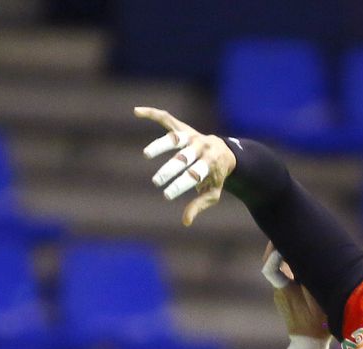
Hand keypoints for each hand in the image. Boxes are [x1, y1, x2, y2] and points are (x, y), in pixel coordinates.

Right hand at [136, 106, 237, 225]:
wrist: (225, 152)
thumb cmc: (215, 176)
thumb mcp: (212, 193)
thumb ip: (199, 205)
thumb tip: (186, 222)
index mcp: (210, 163)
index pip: (195, 175)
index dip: (180, 185)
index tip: (166, 195)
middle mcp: (201, 147)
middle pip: (185, 158)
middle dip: (171, 169)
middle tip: (157, 181)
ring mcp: (191, 136)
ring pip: (175, 138)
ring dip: (161, 146)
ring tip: (146, 155)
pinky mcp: (182, 128)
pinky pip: (166, 118)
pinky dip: (152, 114)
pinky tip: (137, 112)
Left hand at [266, 244, 328, 339]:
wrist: (307, 346)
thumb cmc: (316, 325)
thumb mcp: (319, 301)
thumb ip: (313, 279)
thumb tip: (310, 259)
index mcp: (284, 290)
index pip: (269, 268)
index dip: (272, 253)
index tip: (283, 243)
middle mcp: (278, 291)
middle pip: (272, 263)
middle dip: (279, 247)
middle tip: (288, 232)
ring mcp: (281, 294)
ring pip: (281, 269)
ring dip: (288, 256)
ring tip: (301, 242)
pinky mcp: (286, 297)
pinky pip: (287, 277)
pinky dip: (293, 267)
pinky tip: (306, 261)